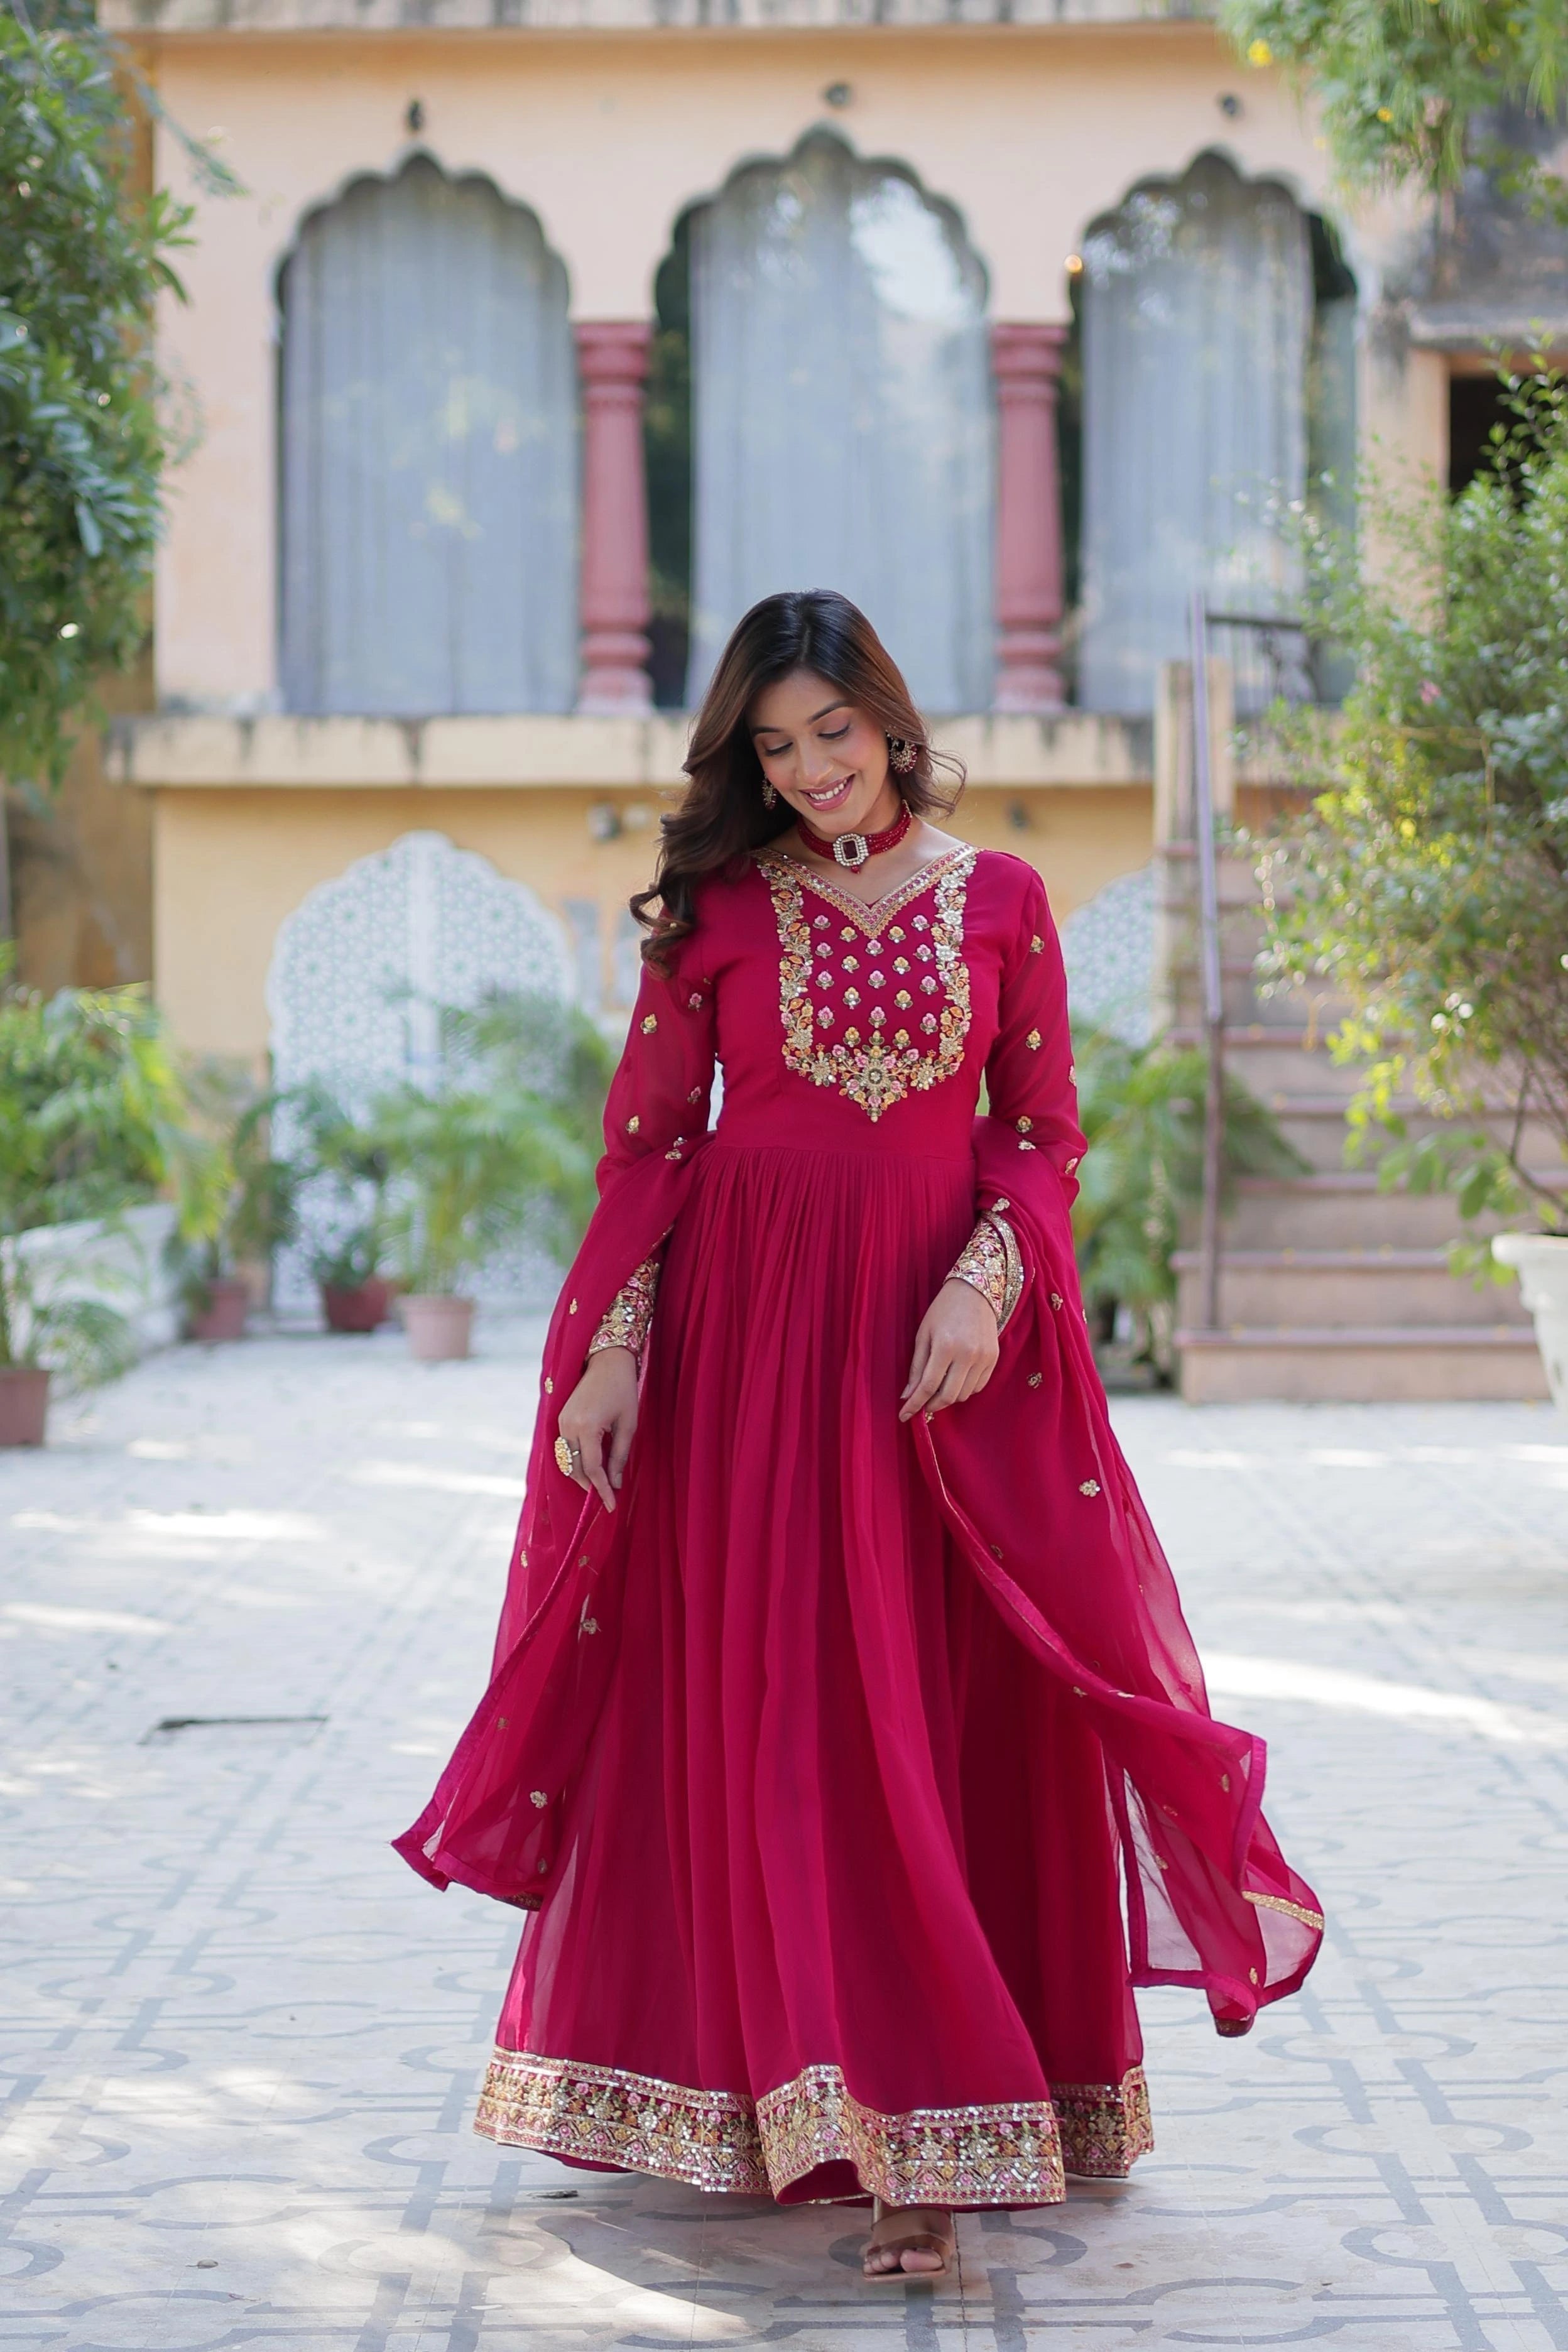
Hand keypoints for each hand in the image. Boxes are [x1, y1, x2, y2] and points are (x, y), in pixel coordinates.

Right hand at [557, 1347, 638, 1511]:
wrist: (606, 1362)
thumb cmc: (622, 1390)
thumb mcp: (628, 1424)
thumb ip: (620, 1455)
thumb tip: (614, 1483)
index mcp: (586, 1427)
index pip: (592, 1469)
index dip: (601, 1489)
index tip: (611, 1505)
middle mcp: (568, 1426)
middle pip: (574, 1469)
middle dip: (590, 1485)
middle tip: (607, 1497)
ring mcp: (561, 1422)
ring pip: (567, 1461)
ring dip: (582, 1475)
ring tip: (600, 1484)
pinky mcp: (561, 1419)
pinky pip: (565, 1449)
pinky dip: (576, 1462)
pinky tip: (591, 1466)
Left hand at [899, 1277, 999, 1421]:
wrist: (975, 1292)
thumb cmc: (943, 1311)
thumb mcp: (923, 1334)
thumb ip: (917, 1367)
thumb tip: (908, 1395)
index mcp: (945, 1346)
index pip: (928, 1386)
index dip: (914, 1404)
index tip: (904, 1416)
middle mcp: (967, 1354)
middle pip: (948, 1396)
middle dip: (931, 1406)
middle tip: (922, 1404)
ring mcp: (983, 1358)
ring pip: (964, 1395)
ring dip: (948, 1398)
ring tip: (938, 1388)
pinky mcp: (994, 1359)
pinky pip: (978, 1387)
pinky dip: (964, 1390)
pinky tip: (955, 1380)